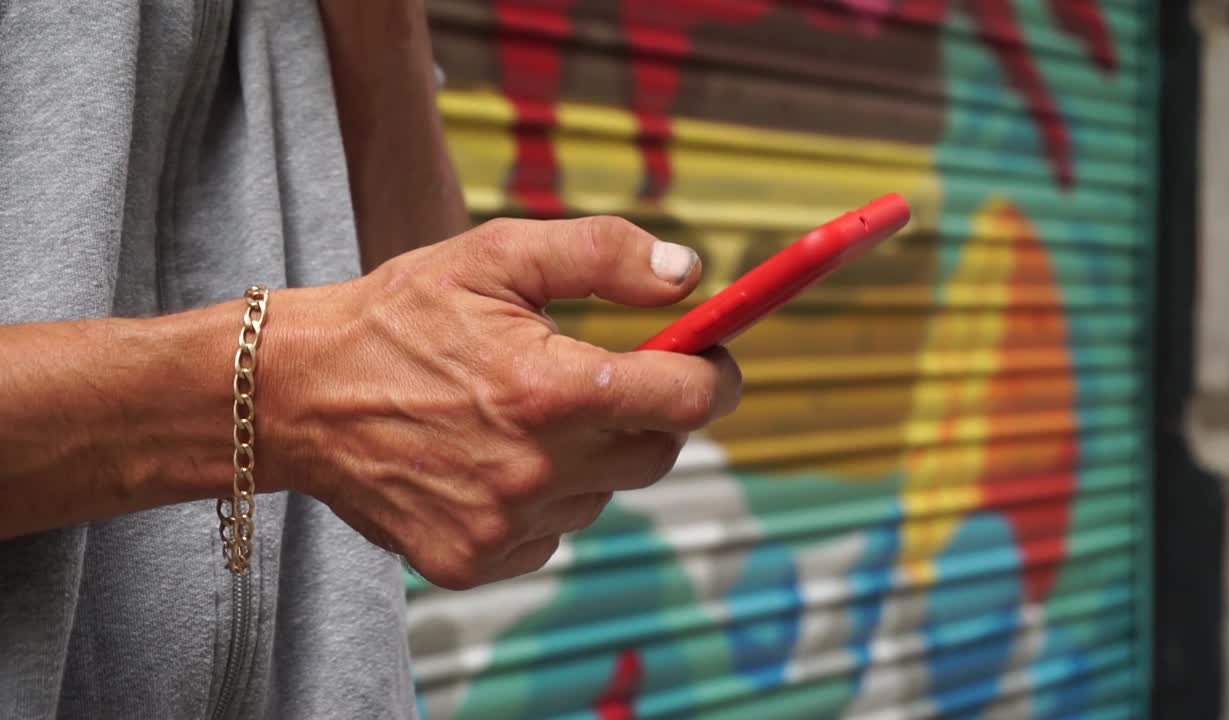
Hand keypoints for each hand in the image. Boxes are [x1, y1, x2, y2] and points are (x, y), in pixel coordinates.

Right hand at [262, 217, 741, 588]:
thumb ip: (602, 256)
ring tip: (522, 415)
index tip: (711, 362)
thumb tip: (689, 274)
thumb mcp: (496, 255)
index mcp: (546, 388)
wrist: (297, 396)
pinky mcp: (472, 561)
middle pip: (657, 453)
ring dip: (589, 456)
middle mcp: (532, 469)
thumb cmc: (400, 316)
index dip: (714, 377)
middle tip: (606, 379)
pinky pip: (551, 532)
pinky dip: (542, 498)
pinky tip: (491, 460)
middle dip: (650, 413)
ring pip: (603, 494)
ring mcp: (501, 524)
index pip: (687, 401)